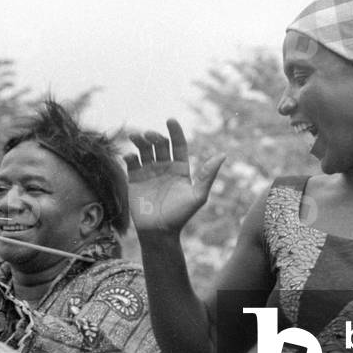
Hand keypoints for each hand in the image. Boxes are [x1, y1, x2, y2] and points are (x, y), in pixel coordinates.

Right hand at [124, 119, 224, 236]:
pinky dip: (129, 155)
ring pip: (144, 149)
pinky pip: (131, 162)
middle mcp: (164, 166)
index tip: (170, 120)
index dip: (175, 131)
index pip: (178, 144)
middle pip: (158, 144)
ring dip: (139, 140)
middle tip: (149, 134)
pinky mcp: (135, 178)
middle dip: (154, 135)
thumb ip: (207, 175)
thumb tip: (223, 155)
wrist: (158, 232)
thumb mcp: (198, 196)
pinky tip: (130, 156)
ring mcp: (149, 171)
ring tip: (135, 136)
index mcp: (180, 168)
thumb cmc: (180, 215)